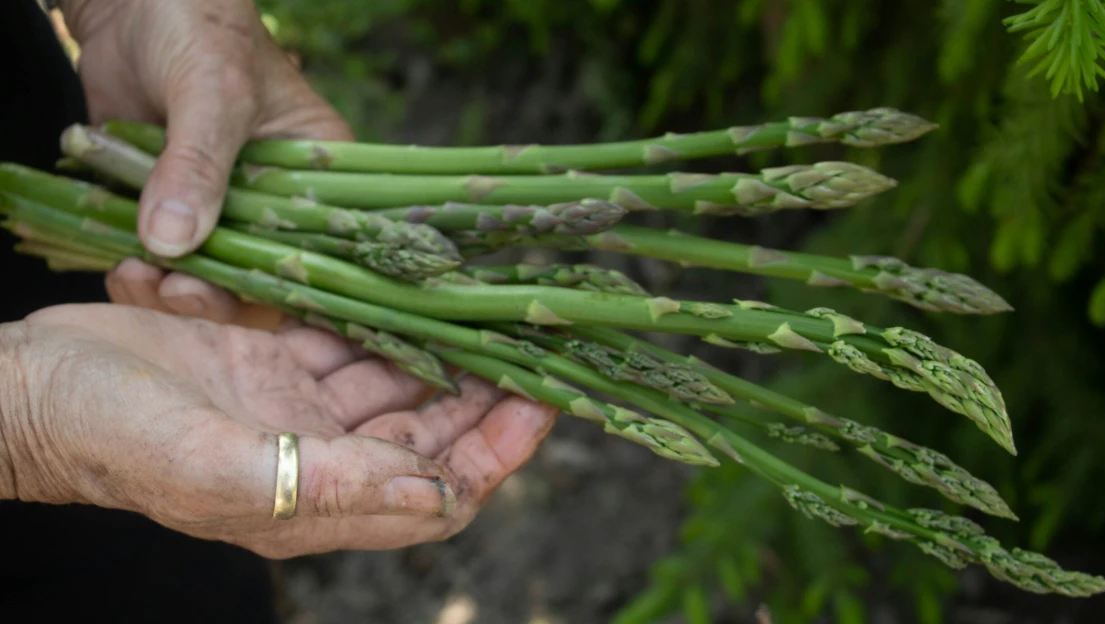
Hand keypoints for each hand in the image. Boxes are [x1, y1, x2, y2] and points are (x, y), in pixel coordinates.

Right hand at [0, 303, 557, 557]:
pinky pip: (348, 340)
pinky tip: (416, 290)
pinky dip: (382, 319)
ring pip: (396, 382)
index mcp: (313, 504)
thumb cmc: (106, 433)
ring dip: (443, 350)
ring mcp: (294, 409)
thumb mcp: (212, 465)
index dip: (496, 455)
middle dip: (486, 395)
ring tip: (491, 307)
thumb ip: (326, 486)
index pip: (437, 493)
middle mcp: (316, 460)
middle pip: (430, 434)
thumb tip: (438, 496)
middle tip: (534, 341)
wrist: (27, 387)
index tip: (543, 403)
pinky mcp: (270, 361)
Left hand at [59, 0, 348, 325]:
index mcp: (320, 173)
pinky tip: (121, 267)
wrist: (130, 0)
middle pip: (263, 275)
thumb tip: (172, 243)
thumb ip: (197, 166)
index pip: (324, 249)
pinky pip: (161, 256)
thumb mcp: (213, 94)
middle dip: (219, 295)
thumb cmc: (199, 26)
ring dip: (173, 289)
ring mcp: (221, 204)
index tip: (249, 307)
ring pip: (209, 274)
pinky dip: (141, 271)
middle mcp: (277, 198)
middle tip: (179, 291)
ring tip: (138, 276)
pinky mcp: (169, 203)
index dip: (293, 291)